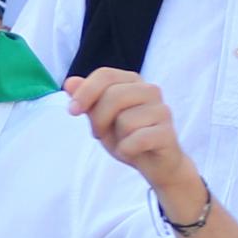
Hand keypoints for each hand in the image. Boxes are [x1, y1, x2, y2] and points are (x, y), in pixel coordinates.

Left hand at [63, 68, 196, 202]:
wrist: (155, 163)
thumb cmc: (127, 136)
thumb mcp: (100, 117)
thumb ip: (86, 100)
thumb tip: (70, 83)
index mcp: (132, 81)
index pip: (105, 75)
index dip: (85, 92)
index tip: (73, 111)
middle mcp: (150, 90)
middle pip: (113, 96)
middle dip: (98, 119)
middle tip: (100, 133)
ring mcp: (161, 111)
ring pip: (124, 120)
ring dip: (117, 137)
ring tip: (125, 141)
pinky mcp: (167, 133)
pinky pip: (137, 140)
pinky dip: (127, 150)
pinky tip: (133, 151)